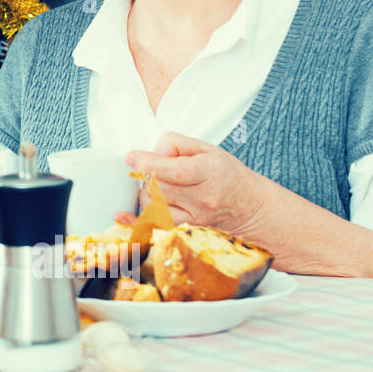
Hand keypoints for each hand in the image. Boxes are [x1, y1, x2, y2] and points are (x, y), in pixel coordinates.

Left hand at [123, 132, 263, 235]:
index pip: (175, 170)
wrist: (250, 206)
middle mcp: (203, 196)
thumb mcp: (208, 149)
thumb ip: (177, 144)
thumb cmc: (229, 175)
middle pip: (161, 186)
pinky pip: (157, 225)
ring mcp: (195, 215)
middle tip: (149, 166)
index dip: (149, 163)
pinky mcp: (188, 227)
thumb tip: (152, 149)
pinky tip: (122, 215)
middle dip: (147, 174)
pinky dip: (137, 218)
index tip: (132, 157)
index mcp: (209, 172)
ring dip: (146, 191)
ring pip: (155, 203)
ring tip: (156, 183)